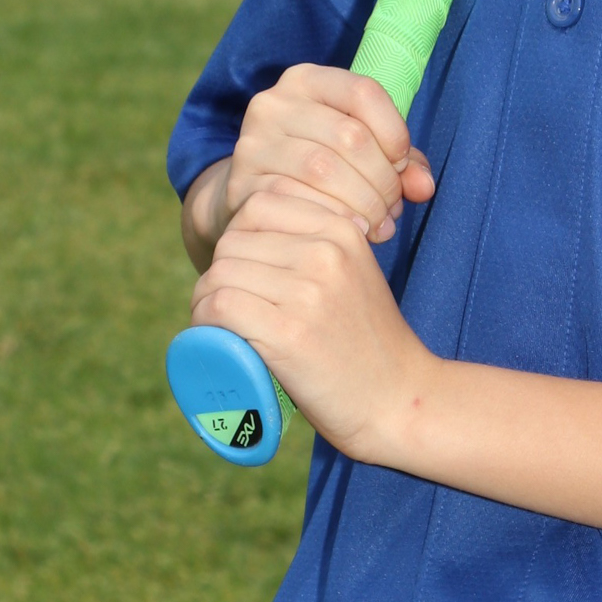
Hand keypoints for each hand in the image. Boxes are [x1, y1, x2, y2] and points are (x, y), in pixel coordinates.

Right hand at [186, 66, 434, 265]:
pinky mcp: (240, 183)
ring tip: (378, 225)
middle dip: (383, 179)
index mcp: (307, 80)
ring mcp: (252, 142)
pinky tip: (348, 232)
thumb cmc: (322, 168)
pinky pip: (296, 200)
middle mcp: (274, 103)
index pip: (364, 91)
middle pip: (350, 135)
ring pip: (324, 169)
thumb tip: (424, 187)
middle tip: (392, 209)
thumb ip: (401, 162)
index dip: (394, 132)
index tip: (401, 165)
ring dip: (363, 204)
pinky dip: (332, 219)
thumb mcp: (362, 152)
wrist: (253, 196)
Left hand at [188, 184, 439, 461]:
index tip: (246, 269)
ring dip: (206, 299)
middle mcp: (326, 253)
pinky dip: (204, 320)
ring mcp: (308, 292)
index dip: (239, 235)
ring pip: (220, 273)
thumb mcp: (354, 273)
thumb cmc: (366, 341)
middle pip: (233, 240)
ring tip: (220, 324)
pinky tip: (213, 334)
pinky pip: (219, 306)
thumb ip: (320, 244)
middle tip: (229, 305)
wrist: (397, 398)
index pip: (261, 203)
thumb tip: (252, 227)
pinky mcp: (289, 333)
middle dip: (219, 271)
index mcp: (342, 229)